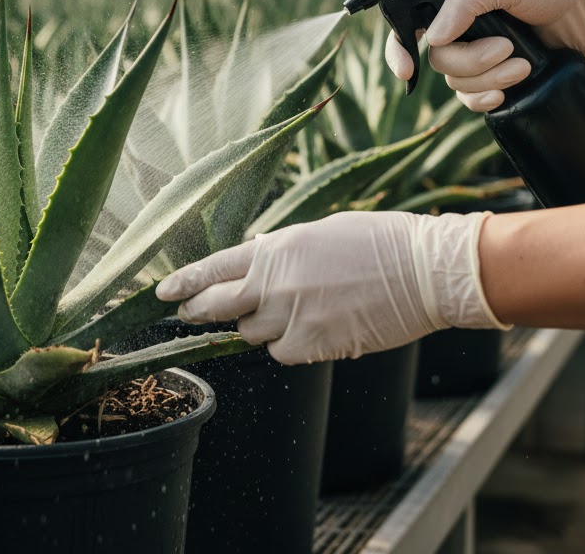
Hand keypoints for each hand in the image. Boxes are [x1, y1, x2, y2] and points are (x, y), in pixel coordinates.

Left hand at [155, 211, 505, 364]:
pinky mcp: (315, 344)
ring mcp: (293, 315)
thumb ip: (282, 250)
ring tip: (284, 312)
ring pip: (252, 333)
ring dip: (257, 326)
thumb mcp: (319, 233)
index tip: (163, 292)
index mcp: (276, 248)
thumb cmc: (376, 242)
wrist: (421, 271)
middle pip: (218, 306)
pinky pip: (283, 352)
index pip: (215, 267)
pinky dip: (288, 345)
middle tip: (185, 314)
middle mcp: (276, 282)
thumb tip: (257, 256)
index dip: (185, 282)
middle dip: (197, 311)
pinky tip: (311, 330)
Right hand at [385, 0, 584, 111]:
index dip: (399, 52)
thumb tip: (432, 38)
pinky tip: (504, 95)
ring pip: (456, 83)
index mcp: (450, 3)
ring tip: (524, 64)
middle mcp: (457, 30)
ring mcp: (475, 56)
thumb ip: (463, 4)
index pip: (406, 28)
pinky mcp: (494, 79)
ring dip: (489, 80)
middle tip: (507, 48)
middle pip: (438, 61)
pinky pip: (472, 100)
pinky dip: (485, 101)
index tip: (408, 71)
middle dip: (472, 62)